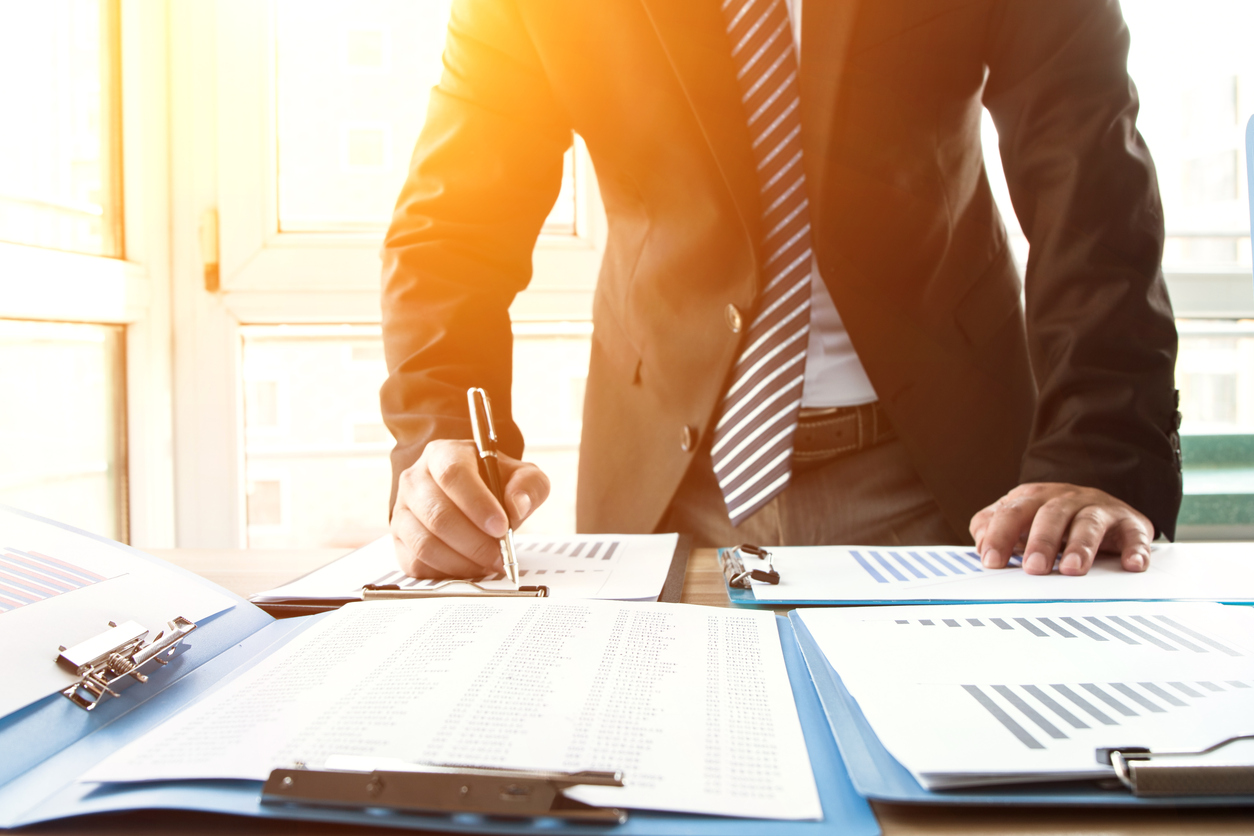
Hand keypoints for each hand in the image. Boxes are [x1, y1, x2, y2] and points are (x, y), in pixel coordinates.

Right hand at [391, 439, 549, 578]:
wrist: (472, 496)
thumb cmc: (494, 484)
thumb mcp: (521, 476)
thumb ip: (528, 485)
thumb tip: (517, 505)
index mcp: (443, 454)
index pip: (452, 474)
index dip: (477, 504)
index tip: (501, 526)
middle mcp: (415, 479)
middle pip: (438, 515)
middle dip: (474, 542)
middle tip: (500, 554)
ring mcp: (402, 511)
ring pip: (425, 543)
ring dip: (462, 561)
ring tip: (488, 563)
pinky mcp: (399, 540)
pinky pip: (416, 563)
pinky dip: (446, 572)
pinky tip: (468, 567)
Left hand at [969, 482, 1151, 575]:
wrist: (1103, 505)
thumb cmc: (1052, 519)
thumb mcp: (1020, 518)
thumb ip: (993, 527)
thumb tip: (981, 545)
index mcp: (1034, 498)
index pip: (1012, 513)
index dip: (1000, 536)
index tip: (991, 561)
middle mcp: (1066, 499)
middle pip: (1051, 515)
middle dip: (1041, 541)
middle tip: (1033, 568)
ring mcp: (1099, 509)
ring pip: (1089, 522)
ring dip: (1081, 545)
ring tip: (1072, 569)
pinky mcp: (1129, 524)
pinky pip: (1134, 535)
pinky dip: (1135, 550)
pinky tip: (1131, 565)